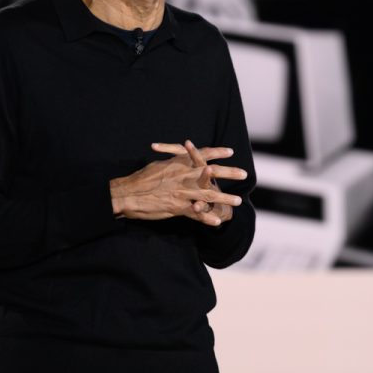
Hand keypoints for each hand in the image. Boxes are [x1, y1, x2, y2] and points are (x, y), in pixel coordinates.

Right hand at [110, 140, 245, 226]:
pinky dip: (207, 217)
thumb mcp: (159, 166)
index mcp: (179, 164)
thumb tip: (182, 159)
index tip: (230, 151)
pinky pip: (196, 213)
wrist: (128, 194)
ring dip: (224, 198)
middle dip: (229, 173)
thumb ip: (174, 163)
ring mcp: (182, 192)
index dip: (217, 152)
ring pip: (208, 195)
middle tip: (244, 174)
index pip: (202, 154)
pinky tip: (218, 221)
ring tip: (238, 201)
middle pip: (211, 173)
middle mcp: (183, 176)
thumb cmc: (141, 179)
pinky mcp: (177, 207)